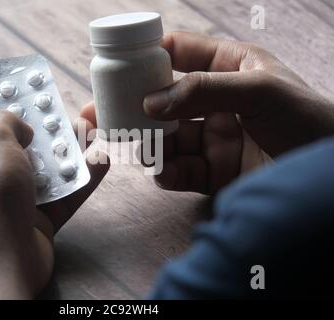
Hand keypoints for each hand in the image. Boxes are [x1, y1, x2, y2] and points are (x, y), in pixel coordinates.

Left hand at [0, 110, 108, 297]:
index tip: (0, 92)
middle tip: (57, 111)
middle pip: (5, 147)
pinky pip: (57, 196)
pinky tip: (102, 159)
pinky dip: (78, 179)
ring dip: (66, 152)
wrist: (3, 255)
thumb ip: (5, 119)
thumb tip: (22, 129)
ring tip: (90, 130)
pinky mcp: (31, 223)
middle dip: (36, 128)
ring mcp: (2, 205)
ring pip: (38, 171)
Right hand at [81, 32, 333, 194]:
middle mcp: (216, 102)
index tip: (119, 65)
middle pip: (164, 100)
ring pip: (167, 138)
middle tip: (103, 113)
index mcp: (229, 68)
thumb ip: (203, 91)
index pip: (180, 53)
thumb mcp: (259, 90)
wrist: (327, 181)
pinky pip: (180, 170)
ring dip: (146, 143)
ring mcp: (213, 137)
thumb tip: (150, 102)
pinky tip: (162, 171)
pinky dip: (167, 172)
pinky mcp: (214, 171)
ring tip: (130, 147)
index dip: (149, 55)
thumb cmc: (307, 119)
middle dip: (133, 107)